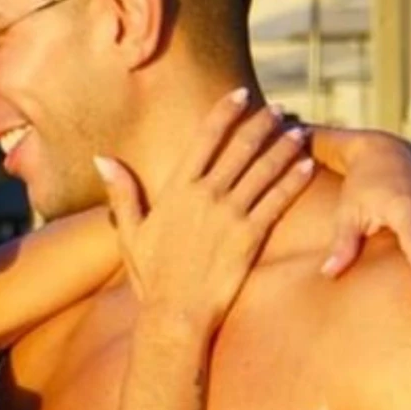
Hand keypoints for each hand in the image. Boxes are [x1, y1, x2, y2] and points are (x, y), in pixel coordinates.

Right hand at [96, 90, 313, 333]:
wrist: (174, 314)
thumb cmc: (151, 276)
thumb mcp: (130, 232)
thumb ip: (122, 192)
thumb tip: (103, 158)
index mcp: (177, 190)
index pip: (205, 138)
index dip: (226, 112)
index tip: (241, 94)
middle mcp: (205, 195)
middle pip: (241, 148)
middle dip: (263, 123)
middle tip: (280, 109)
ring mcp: (229, 215)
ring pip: (263, 170)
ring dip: (284, 147)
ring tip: (300, 132)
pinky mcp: (250, 237)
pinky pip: (277, 201)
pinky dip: (293, 181)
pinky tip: (307, 166)